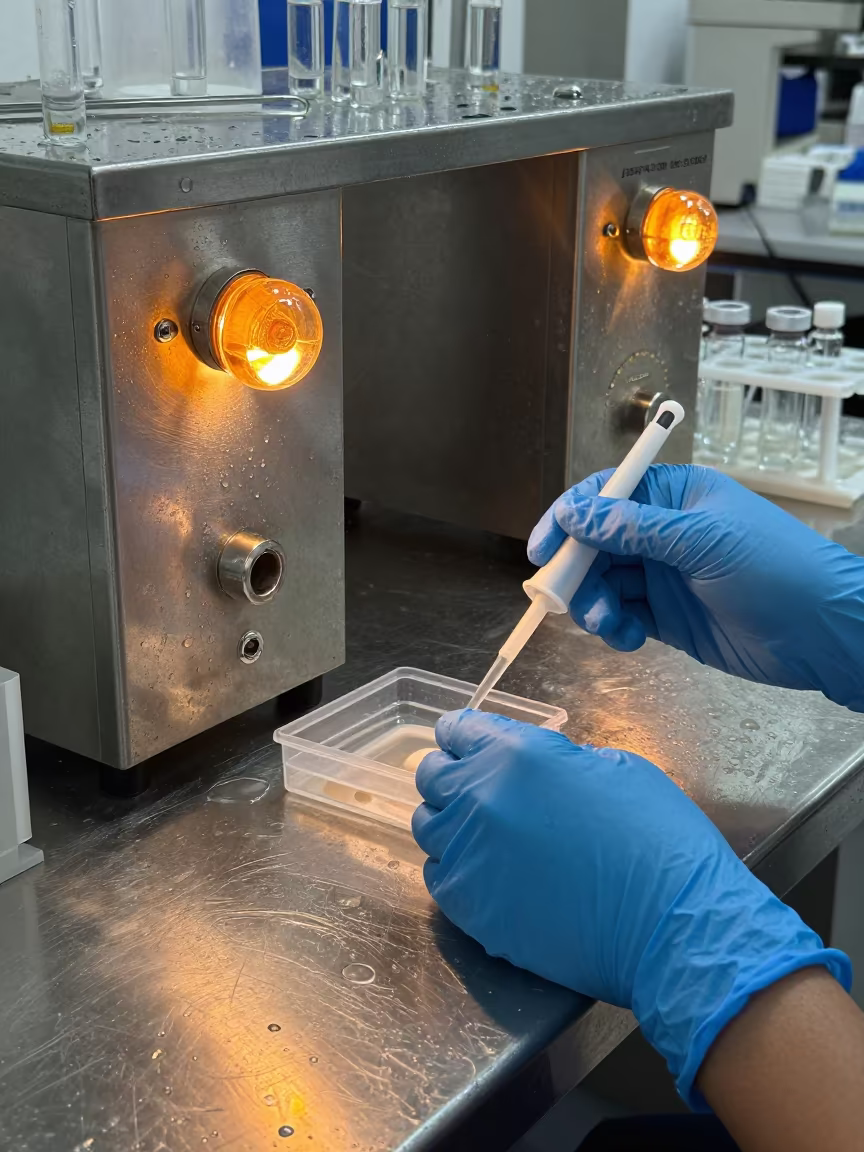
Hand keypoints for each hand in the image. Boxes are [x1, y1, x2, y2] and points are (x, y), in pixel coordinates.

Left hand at [413, 710, 849, 1106]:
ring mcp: (467, 856)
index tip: (470, 742)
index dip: (465, 734)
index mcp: (516, 755)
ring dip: (449, 823)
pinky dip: (454, 868)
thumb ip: (557, 760)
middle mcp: (477, 799)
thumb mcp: (615, 768)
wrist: (670, 925)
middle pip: (433, 776)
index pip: (459, 730)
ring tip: (486, 834)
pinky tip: (487, 873)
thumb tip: (535, 769)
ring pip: (428, 827)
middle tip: (482, 789)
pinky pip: (437, 877)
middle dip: (453, 775)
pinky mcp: (468, 909)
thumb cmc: (658, 837)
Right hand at [528, 464, 863, 709]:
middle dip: (575, 570)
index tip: (542, 549)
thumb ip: (633, 529)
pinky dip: (613, 628)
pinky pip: (622, 617)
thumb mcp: (702, 541)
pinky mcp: (668, 617)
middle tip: (564, 598)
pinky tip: (626, 638)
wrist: (822, 633)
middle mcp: (663, 533)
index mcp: (674, 497)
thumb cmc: (777, 570)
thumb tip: (575, 514)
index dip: (568, 519)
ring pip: (603, 584)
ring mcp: (665, 576)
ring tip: (606, 622)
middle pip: (595, 544)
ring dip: (592, 604)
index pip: (606, 496)